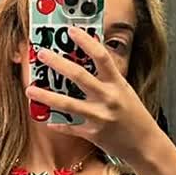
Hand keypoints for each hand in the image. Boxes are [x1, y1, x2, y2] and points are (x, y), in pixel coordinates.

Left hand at [28, 26, 161, 159]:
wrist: (145, 144)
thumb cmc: (134, 115)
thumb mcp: (124, 91)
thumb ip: (106, 78)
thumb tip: (85, 60)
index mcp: (117, 83)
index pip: (101, 56)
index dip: (86, 41)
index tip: (71, 30)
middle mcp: (108, 98)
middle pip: (79, 76)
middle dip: (58, 63)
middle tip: (41, 54)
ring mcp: (100, 117)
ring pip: (67, 104)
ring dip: (46, 95)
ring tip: (30, 88)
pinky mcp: (93, 134)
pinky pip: (70, 128)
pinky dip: (57, 124)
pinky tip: (46, 119)